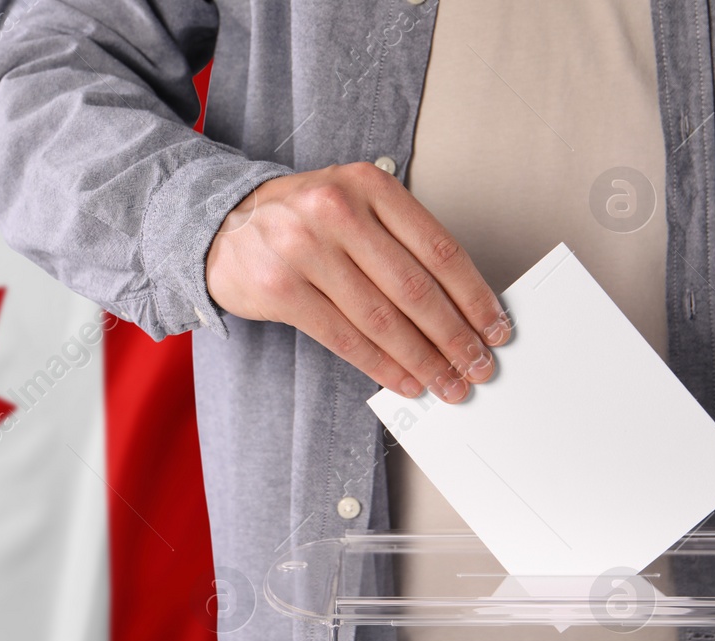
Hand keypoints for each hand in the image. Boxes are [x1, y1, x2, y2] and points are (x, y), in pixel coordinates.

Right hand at [204, 163, 510, 402]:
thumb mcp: (351, 204)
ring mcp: (304, 249)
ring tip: (446, 382)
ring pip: (382, 319)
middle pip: (415, 289)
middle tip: (476, 366)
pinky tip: (402, 380)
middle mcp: (337, 210)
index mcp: (369, 185)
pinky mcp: (280, 289)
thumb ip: (398, 240)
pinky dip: (381, 366)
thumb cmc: (296, 220)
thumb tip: (457, 306)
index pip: (439, 248)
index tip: (495, 327)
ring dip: (422, 360)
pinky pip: (344, 337)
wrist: (219, 225)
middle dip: (454, 337)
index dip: (474, 296)